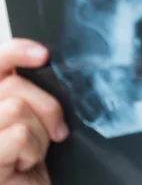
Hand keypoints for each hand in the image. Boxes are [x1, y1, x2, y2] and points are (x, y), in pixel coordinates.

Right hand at [0, 38, 68, 184]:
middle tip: (52, 131)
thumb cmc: (32, 158)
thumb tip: (44, 63)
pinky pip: (18, 134)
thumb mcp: (35, 119)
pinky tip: (23, 165)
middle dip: (45, 108)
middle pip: (14, 86)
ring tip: (31, 152)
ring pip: (16, 108)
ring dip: (39, 135)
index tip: (42, 55)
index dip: (16, 52)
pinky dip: (32, 150)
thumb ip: (31, 92)